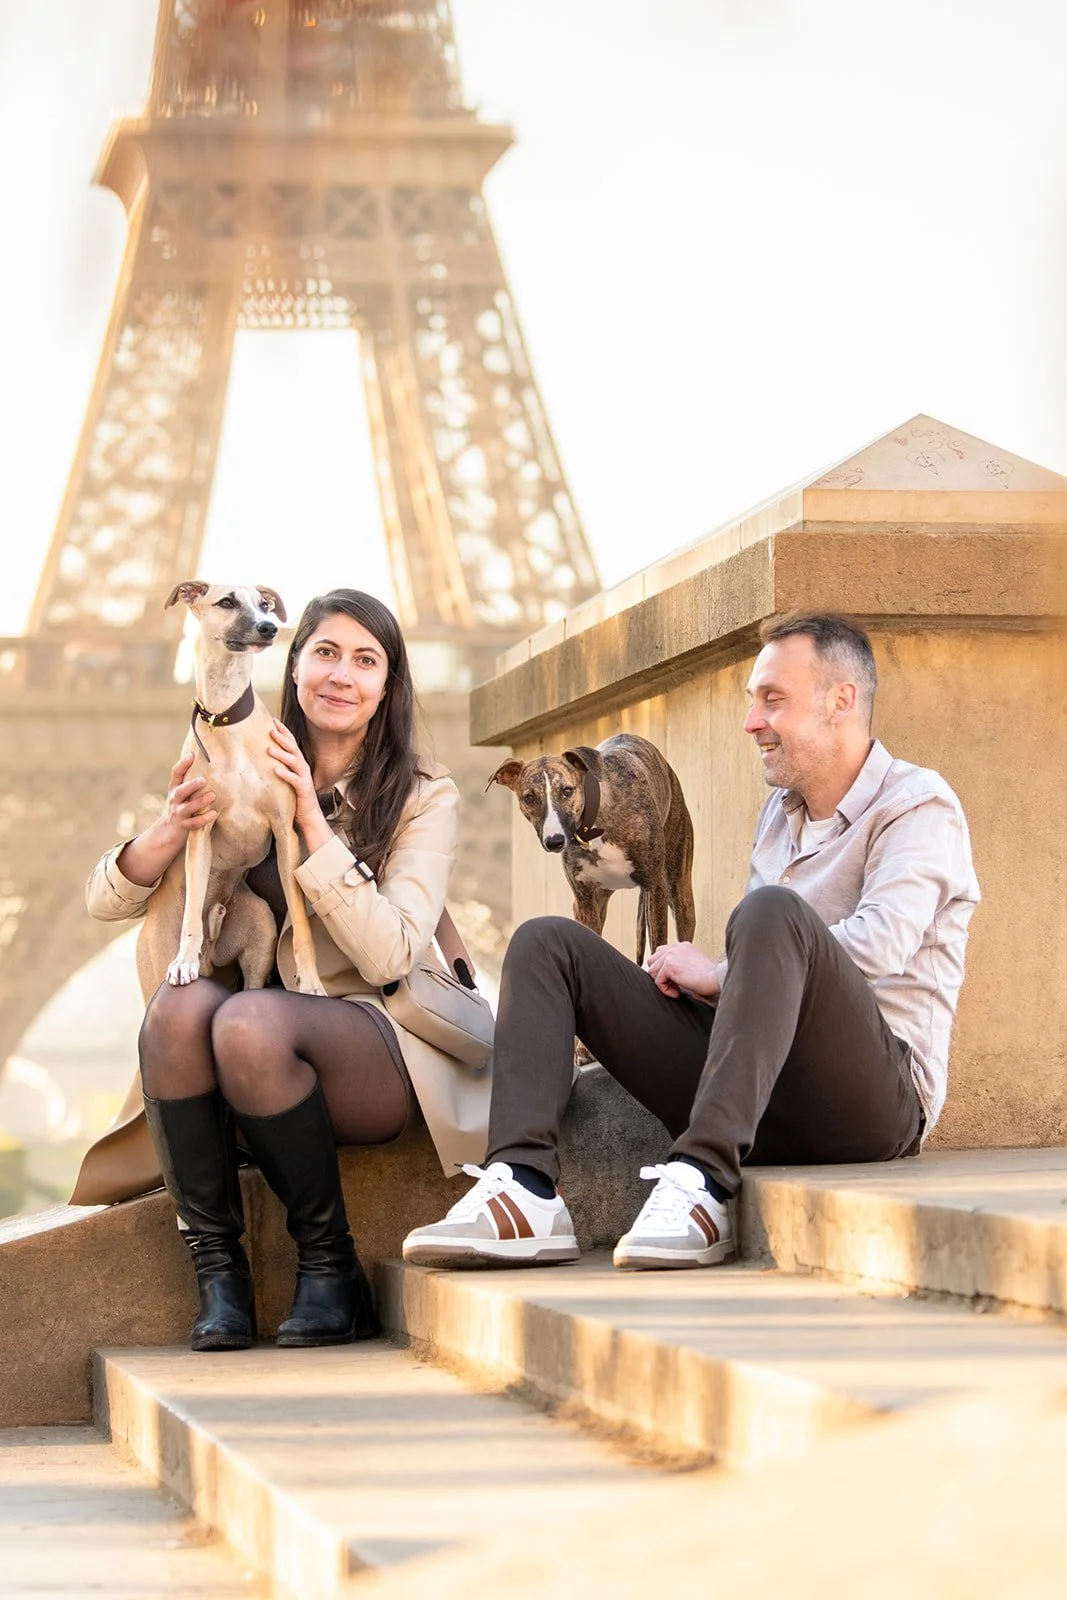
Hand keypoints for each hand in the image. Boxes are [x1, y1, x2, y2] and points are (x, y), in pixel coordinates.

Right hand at [160, 754, 216, 843]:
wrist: (169, 831)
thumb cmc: (183, 806)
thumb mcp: (184, 793)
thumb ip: (191, 780)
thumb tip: (207, 761)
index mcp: (175, 789)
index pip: (176, 774)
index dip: (182, 764)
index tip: (192, 755)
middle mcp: (175, 800)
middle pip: (180, 791)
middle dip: (191, 785)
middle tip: (203, 780)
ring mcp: (178, 813)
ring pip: (188, 808)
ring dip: (200, 802)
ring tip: (212, 796)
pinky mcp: (184, 826)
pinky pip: (194, 823)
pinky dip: (204, 819)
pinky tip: (214, 813)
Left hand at [269, 719, 328, 845]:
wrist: (308, 816)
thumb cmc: (295, 797)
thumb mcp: (287, 778)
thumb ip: (280, 767)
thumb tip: (263, 755)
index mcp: (298, 763)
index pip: (291, 743)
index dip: (284, 731)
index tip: (273, 721)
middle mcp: (303, 768)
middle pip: (293, 749)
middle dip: (282, 738)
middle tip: (270, 730)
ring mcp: (304, 778)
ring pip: (294, 762)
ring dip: (281, 754)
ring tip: (269, 750)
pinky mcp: (304, 789)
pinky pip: (294, 780)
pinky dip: (285, 774)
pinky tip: (276, 770)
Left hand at [647, 941, 721, 1001]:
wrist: (717, 978)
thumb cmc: (709, 978)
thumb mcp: (691, 967)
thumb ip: (677, 966)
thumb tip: (662, 977)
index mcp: (681, 946)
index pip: (660, 954)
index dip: (663, 970)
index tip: (675, 982)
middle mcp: (675, 947)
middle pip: (652, 961)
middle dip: (659, 975)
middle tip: (674, 986)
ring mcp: (671, 954)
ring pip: (652, 971)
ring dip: (663, 983)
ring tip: (677, 989)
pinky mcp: (670, 964)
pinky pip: (657, 981)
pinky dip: (665, 990)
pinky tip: (678, 993)